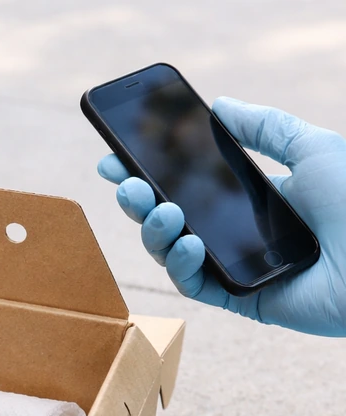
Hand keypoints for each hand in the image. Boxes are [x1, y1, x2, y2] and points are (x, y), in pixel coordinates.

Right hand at [98, 97, 345, 335]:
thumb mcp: (312, 148)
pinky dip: (181, 263)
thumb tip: (220, 105)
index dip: (148, 173)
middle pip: (169, 217)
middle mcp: (236, 232)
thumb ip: (265, 127)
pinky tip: (186, 242)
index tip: (116, 160)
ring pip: (171, 252)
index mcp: (250, 198)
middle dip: (139, 200)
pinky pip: (194, 283)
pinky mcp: (239, 298)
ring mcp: (234, 266)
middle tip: (126, 185)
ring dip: (155, 230)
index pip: (187, 185)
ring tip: (162, 212)